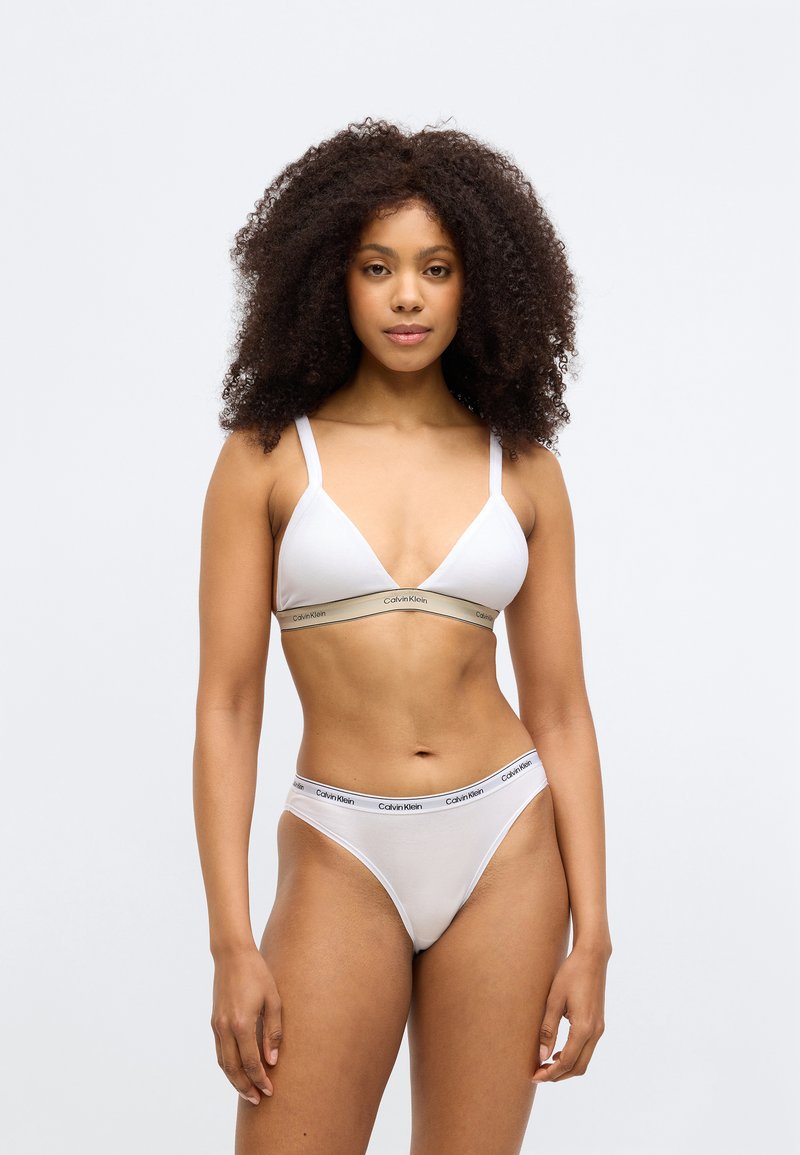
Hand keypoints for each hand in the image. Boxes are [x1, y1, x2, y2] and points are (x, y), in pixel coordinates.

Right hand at [211, 945, 282, 1104]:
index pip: (251, 1062)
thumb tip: (272, 1060)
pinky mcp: (214, 1022)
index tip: (270, 1091)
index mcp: (242, 1024)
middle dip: (246, 1087)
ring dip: (234, 1080)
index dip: (261, 1079)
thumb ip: (273, 1031)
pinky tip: (237, 1071)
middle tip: (258, 1100)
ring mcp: (217, 1025)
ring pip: (223, 1063)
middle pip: (234, 1069)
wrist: (232, 955)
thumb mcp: (273, 999)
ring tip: (247, 1091)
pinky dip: (227, 1066)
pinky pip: (219, 1051)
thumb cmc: (257, 973)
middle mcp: (226, 1028)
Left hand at [532, 941, 609, 1082]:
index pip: (567, 1062)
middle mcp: (596, 1032)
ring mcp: (600, 1028)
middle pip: (578, 1067)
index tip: (534, 1076)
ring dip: (566, 1067)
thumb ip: (548, 1029)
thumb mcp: (554, 1000)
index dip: (550, 1073)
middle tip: (538, 1074)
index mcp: (584, 1027)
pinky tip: (558, 1052)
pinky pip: (587, 1049)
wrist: (592, 958)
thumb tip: (542, 1056)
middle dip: (558, 1076)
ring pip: (584, 1060)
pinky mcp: (599, 1023)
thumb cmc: (570, 974)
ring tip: (545, 1065)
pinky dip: (573, 1057)